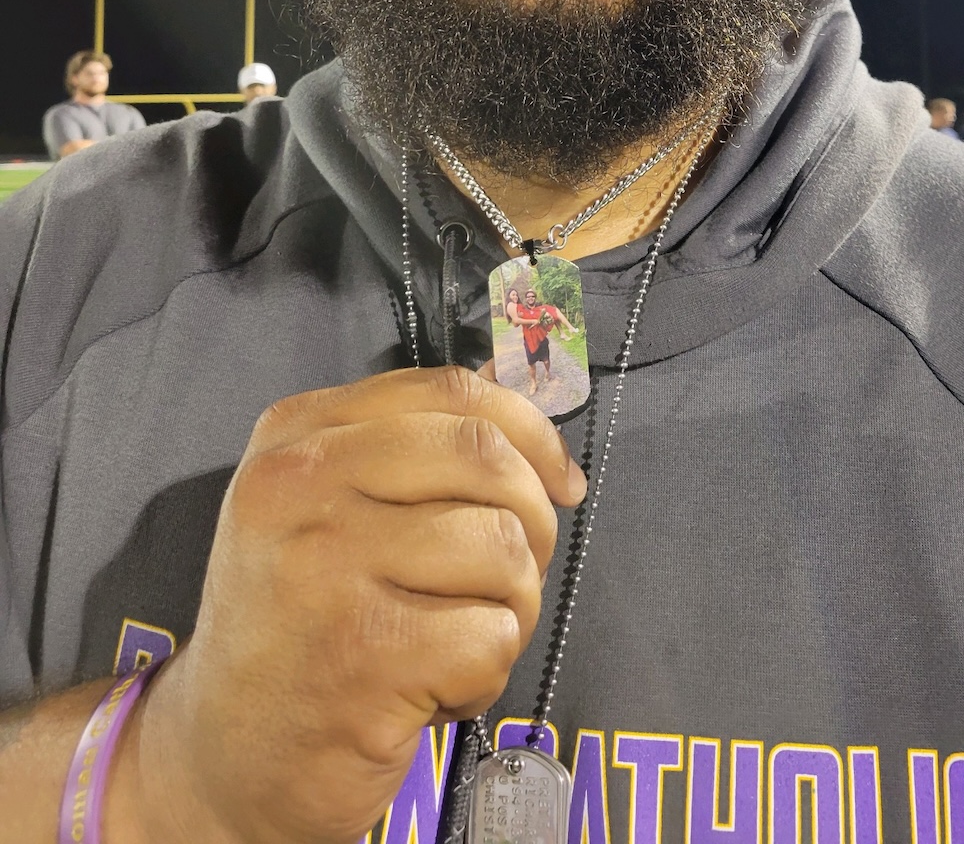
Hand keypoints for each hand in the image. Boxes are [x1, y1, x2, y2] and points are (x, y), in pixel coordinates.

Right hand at [112, 366, 585, 843]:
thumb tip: (527, 423)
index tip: (561, 479)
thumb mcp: (322, 505)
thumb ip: (408, 449)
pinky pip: (491, 635)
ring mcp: (326, 568)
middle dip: (532, 520)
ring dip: (511, 608)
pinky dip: (487, 674)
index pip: (451, 390)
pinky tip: (436, 691)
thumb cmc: (299, 622)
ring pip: (501, 548)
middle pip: (488, 459)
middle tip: (513, 574)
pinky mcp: (361, 655)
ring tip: (459, 641)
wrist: (219, 755)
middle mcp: (300, 485)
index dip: (530, 430)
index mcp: (296, 434)